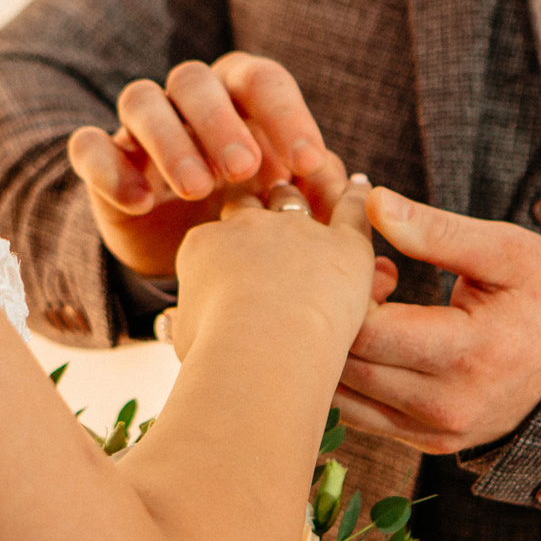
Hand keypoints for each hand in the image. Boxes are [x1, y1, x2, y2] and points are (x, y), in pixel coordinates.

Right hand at [68, 54, 348, 278]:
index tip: (309, 164)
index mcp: (240, 95)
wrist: (192, 256)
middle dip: (220, 122)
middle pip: (193, 81)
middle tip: (245, 172)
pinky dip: (111, 169)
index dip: (287, 116)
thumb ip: (320, 196)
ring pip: (140, 101)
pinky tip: (141, 204)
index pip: (262, 81)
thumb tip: (350, 189)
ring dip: (169, 141)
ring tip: (197, 190)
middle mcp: (186, 98)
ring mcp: (138, 126)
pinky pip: (89, 146)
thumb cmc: (253, 216)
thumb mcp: (289, 209)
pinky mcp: (101, 159)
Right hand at [164, 178, 380, 358]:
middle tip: (271, 204)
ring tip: (316, 185)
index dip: (227, 241)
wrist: (260, 348)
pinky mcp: (342, 244)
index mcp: (206, 245)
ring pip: (297, 201)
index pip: (216, 234)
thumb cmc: (219, 355)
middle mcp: (248, 227)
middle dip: (260, 206)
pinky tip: (361, 185)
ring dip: (304, 193)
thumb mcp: (187, 339)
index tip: (235, 250)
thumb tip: (179, 326)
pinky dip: (356, 195)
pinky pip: (351, 208)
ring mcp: (296, 230)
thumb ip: (188, 322)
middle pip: (253, 206)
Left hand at [334, 188, 540, 454]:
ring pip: (346, 398)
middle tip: (373, 286)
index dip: (352, 292)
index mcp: (469, 353)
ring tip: (378, 314)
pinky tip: (385, 343)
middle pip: (349, 368)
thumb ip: (435, 230)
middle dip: (340, 320)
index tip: (376, 265)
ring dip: (340, 352)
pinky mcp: (431, 444)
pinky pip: (363, 417)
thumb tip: (374, 202)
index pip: (369, 332)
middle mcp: (449, 406)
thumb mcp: (504, 250)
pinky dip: (355, 379)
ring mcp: (439, 433)